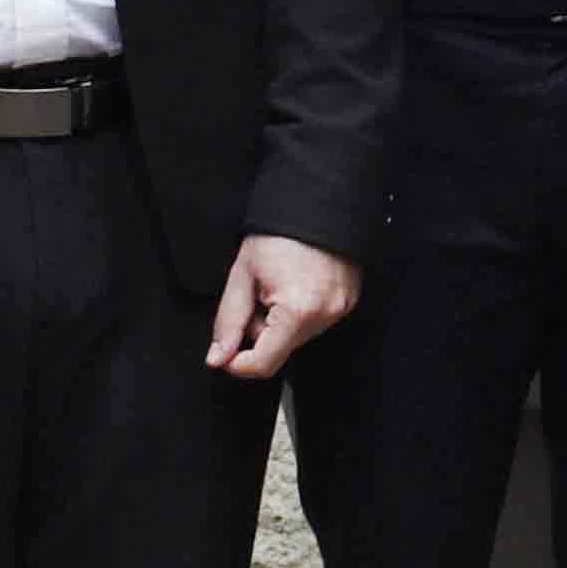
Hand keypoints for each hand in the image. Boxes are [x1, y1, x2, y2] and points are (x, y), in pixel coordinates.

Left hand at [208, 233, 361, 380]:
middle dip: (259, 333)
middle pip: (281, 351)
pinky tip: (295, 286)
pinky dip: (298, 313)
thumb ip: (228, 322)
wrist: (315, 203)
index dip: (237, 364)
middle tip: (255, 297)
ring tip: (277, 287)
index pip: (263, 364)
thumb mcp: (241, 276)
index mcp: (297, 311)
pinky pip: (315, 322)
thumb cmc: (279, 233)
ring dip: (279, 323)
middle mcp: (324, 315)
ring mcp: (340, 309)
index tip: (224, 353)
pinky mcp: (348, 302)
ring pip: (297, 338)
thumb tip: (218, 357)